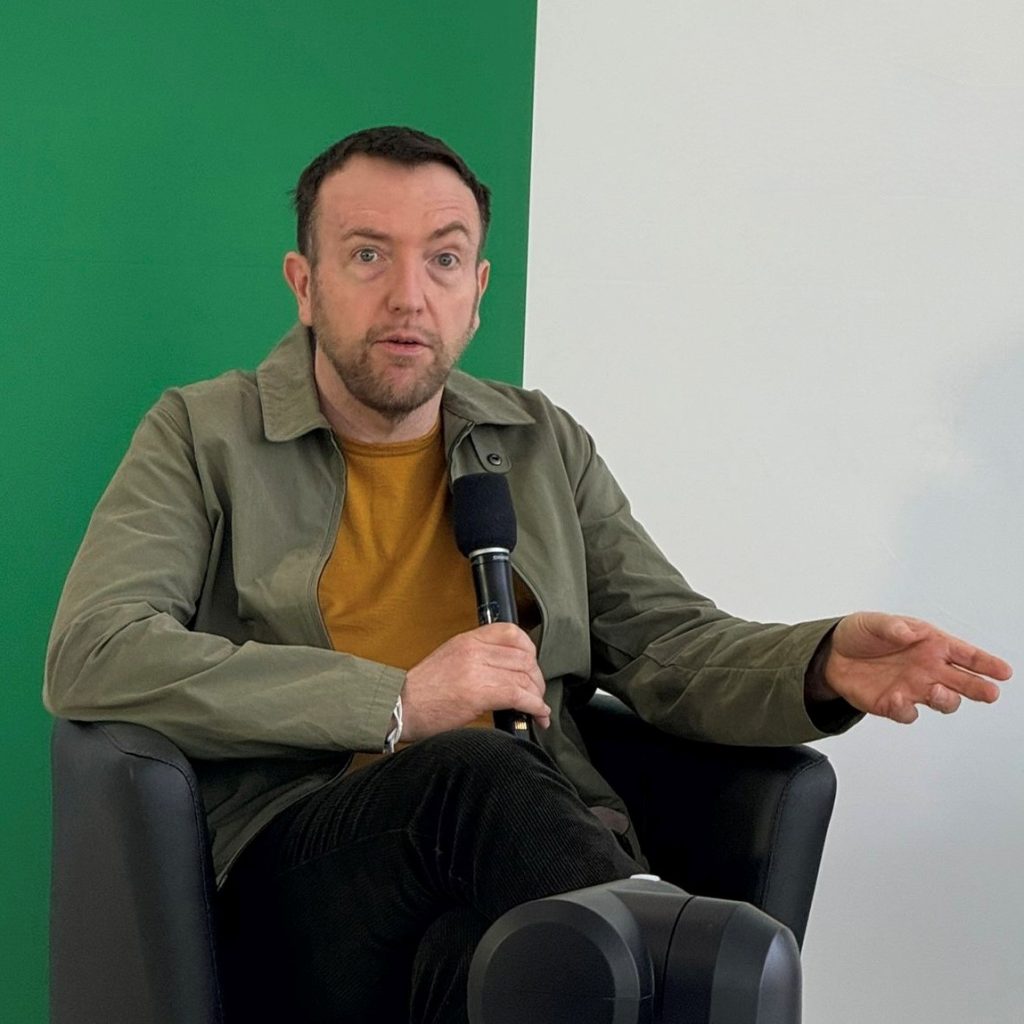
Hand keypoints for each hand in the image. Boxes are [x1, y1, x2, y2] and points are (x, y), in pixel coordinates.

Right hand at [400, 623, 550, 740]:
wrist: (400, 707)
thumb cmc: (422, 691)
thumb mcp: (450, 658)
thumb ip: (477, 657)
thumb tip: (506, 669)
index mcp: (467, 640)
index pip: (512, 632)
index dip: (530, 650)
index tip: (532, 666)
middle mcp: (474, 650)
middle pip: (523, 657)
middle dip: (536, 678)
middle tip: (536, 693)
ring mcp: (476, 670)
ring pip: (524, 677)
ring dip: (537, 696)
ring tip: (537, 709)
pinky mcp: (478, 693)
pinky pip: (519, 695)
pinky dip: (535, 707)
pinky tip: (538, 715)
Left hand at [820, 612, 1011, 723]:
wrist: (831, 656)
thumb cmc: (860, 635)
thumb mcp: (873, 622)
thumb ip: (892, 626)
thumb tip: (910, 632)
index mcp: (930, 644)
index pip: (965, 654)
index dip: (985, 663)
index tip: (1003, 671)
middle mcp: (928, 669)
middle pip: (963, 682)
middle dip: (979, 687)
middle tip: (990, 692)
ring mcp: (913, 688)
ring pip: (943, 701)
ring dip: (946, 699)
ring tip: (938, 691)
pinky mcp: (893, 705)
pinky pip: (908, 713)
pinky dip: (907, 710)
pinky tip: (900, 699)